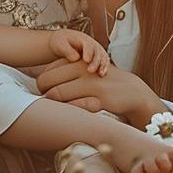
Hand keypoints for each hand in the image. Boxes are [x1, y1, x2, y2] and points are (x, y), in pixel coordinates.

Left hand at [36, 59, 155, 120]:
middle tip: (50, 103)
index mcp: (77, 60)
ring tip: (60, 108)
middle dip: (44, 94)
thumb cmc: (101, 82)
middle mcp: (83, 68)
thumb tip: (40, 82)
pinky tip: (75, 111)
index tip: (48, 93)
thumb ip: (65, 72)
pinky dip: (70, 110)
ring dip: (54, 104)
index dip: (43, 85)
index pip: (46, 72)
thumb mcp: (85, 70)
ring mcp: (92, 83)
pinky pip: (74, 106)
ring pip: (57, 94)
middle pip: (47, 82)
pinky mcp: (100, 99)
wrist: (132, 92)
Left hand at [48, 30, 109, 75]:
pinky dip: (104, 69)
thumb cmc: (60, 43)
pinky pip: (103, 64)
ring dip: (102, 66)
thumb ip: (67, 50)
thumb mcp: (60, 44)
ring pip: (103, 58)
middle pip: (98, 52)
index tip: (86, 60)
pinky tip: (102, 76)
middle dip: (96, 61)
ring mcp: (96, 52)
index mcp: (83, 39)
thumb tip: (75, 58)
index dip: (88, 52)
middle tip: (91, 70)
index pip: (88, 45)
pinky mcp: (98, 60)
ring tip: (100, 74)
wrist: (64, 44)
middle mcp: (92, 45)